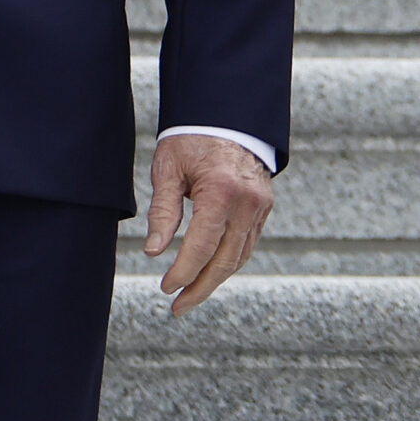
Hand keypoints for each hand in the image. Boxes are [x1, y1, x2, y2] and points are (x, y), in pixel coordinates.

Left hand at [143, 133, 274, 316]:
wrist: (226, 113)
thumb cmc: (191, 138)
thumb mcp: (168, 170)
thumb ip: (163, 212)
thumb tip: (154, 252)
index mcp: (221, 191)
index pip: (201, 247)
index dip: (182, 273)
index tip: (165, 288)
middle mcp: (247, 201)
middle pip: (225, 261)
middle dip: (200, 288)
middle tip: (177, 307)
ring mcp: (261, 205)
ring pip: (240, 256)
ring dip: (215, 279)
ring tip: (190, 295)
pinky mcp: (265, 206)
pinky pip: (248, 243)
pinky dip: (230, 261)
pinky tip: (210, 271)